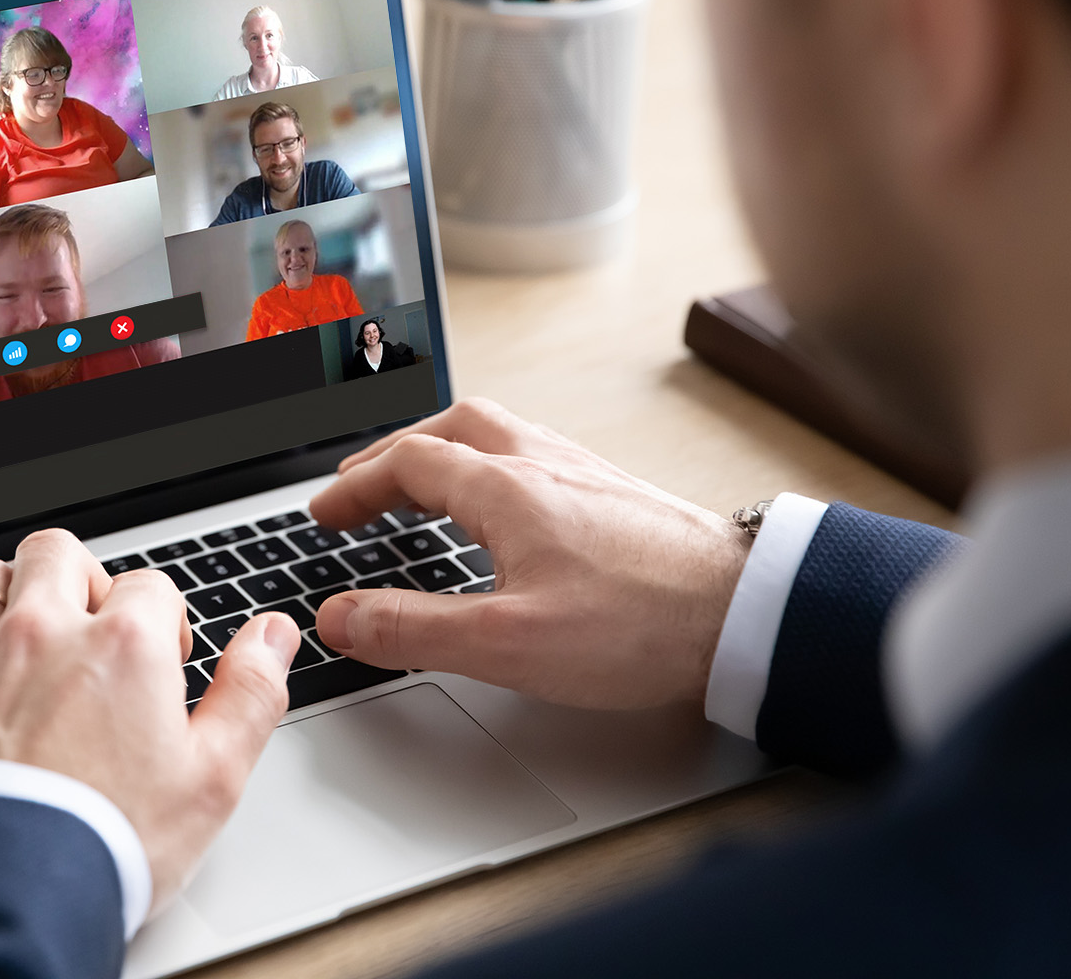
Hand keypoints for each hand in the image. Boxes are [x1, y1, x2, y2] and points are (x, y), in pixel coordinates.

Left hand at [0, 530, 300, 907]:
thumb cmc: (104, 845)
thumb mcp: (212, 779)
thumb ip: (251, 694)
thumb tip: (274, 635)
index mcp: (122, 645)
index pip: (150, 586)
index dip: (163, 623)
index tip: (160, 666)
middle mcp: (41, 632)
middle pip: (58, 553)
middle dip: (80, 581)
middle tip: (90, 634)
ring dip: (9, 598)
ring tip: (25, 646)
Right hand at [308, 398, 750, 709]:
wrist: (746, 612)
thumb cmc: (639, 625)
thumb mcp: (505, 642)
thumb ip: (412, 629)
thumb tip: (339, 618)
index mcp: (505, 487)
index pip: (406, 463)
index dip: (355, 487)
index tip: (324, 515)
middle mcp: (543, 463)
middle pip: (450, 427)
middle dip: (394, 452)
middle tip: (363, 484)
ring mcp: (584, 473)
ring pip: (496, 432)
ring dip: (444, 449)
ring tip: (422, 483)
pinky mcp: (616, 493)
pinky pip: (534, 452)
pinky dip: (491, 463)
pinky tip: (507, 502)